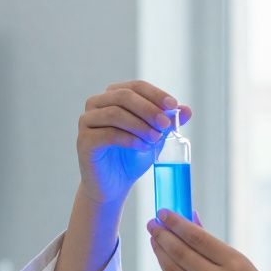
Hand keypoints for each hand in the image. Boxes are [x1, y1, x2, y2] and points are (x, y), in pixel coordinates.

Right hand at [77, 80, 192, 205]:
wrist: (114, 185)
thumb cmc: (132, 156)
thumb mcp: (155, 136)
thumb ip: (168, 122)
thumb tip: (187, 110)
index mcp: (112, 96)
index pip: (135, 86)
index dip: (155, 94)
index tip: (173, 105)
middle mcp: (96, 104)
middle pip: (124, 96)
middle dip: (148, 109)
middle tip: (166, 124)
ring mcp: (87, 121)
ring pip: (115, 113)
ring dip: (140, 125)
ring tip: (156, 139)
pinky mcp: (84, 140)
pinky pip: (108, 134)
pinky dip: (129, 139)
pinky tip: (143, 147)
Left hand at [146, 210, 270, 270]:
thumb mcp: (246, 269)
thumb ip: (216, 248)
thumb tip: (192, 222)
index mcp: (236, 264)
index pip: (197, 237)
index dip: (176, 223)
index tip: (163, 212)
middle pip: (180, 252)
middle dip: (162, 235)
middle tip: (152, 223)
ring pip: (173, 270)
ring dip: (160, 252)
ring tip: (154, 239)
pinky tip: (163, 262)